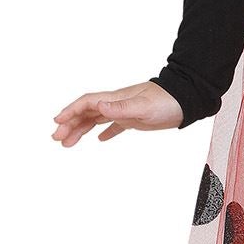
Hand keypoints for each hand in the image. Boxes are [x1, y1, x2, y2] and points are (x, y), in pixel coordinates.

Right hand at [51, 81, 182, 146]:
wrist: (186, 100)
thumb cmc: (167, 101)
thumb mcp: (144, 106)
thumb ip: (121, 108)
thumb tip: (99, 106)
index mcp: (115, 99)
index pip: (87, 103)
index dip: (71, 111)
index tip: (58, 123)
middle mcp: (116, 104)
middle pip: (87, 113)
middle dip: (70, 124)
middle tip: (57, 139)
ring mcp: (124, 111)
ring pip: (97, 119)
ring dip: (81, 129)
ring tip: (68, 143)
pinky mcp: (135, 119)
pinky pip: (115, 125)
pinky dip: (105, 131)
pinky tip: (100, 140)